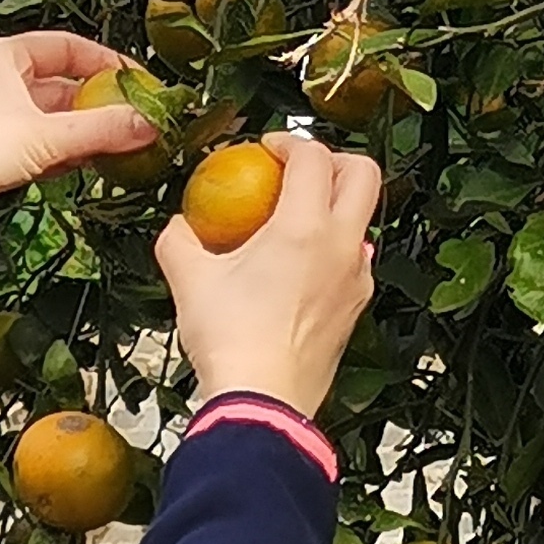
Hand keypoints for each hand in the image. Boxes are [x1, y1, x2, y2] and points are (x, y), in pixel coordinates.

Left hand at [0, 31, 159, 263]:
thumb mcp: (46, 137)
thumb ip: (103, 129)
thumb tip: (151, 123)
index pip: (66, 46)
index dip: (106, 62)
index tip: (138, 82)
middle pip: (59, 84)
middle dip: (97, 103)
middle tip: (135, 120)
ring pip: (47, 117)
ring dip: (82, 132)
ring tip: (119, 146)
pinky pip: (34, 143)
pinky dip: (61, 151)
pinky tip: (87, 164)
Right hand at [156, 134, 380, 420]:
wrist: (262, 402)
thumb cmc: (229, 340)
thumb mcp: (189, 279)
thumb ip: (180, 238)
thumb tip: (180, 224)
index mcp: (305, 227)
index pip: (313, 156)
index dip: (289, 141)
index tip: (267, 148)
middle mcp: (342, 245)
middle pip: (363, 173)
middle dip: (333, 159)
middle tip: (298, 169)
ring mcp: (356, 277)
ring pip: (363, 218)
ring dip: (336, 205)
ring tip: (296, 218)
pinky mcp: (357, 307)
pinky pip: (356, 259)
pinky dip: (336, 246)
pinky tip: (302, 265)